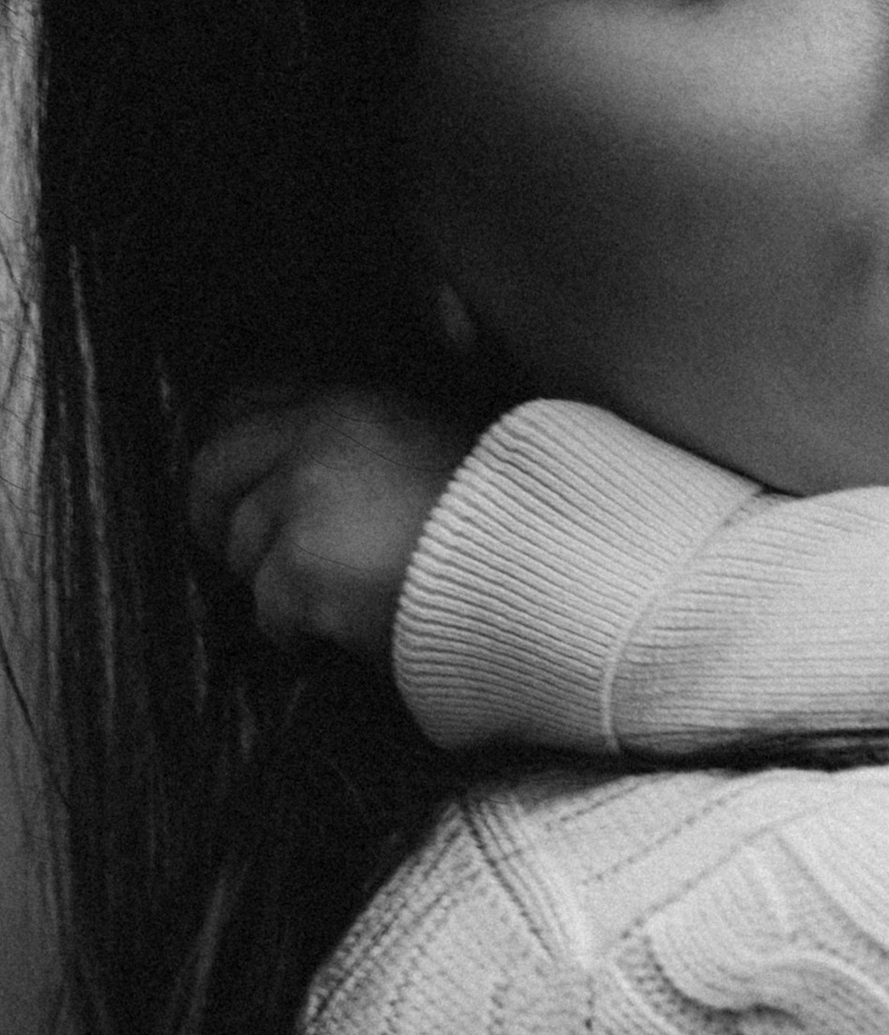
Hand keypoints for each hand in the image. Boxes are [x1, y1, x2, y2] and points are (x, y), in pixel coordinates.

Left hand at [189, 388, 474, 664]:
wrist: (530, 569)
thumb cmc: (495, 515)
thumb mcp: (432, 438)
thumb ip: (367, 437)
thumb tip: (307, 459)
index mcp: (346, 403)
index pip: (248, 401)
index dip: (231, 445)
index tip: (233, 480)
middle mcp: (313, 441)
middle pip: (214, 471)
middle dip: (212, 515)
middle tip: (232, 551)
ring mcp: (302, 505)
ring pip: (243, 550)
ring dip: (273, 582)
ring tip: (322, 598)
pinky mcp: (302, 570)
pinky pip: (270, 611)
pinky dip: (296, 631)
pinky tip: (335, 632)